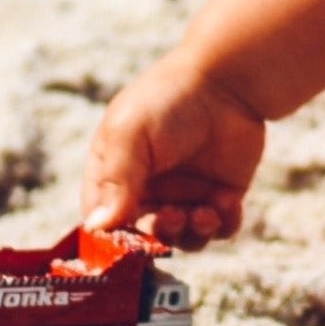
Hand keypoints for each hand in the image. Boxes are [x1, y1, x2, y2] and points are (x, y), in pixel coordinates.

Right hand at [81, 47, 265, 248]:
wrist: (227, 79)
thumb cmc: (167, 99)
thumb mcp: (130, 134)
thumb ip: (116, 181)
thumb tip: (98, 228)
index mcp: (115, 173)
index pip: (102, 220)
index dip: (110, 238)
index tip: (124, 246)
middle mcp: (149, 189)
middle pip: (145, 237)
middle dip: (158, 236)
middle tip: (173, 216)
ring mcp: (187, 194)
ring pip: (183, 239)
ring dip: (190, 234)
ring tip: (203, 212)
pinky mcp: (222, 195)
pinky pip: (220, 229)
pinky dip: (223, 224)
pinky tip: (226, 201)